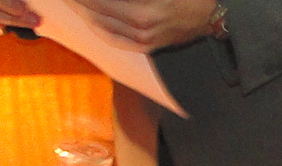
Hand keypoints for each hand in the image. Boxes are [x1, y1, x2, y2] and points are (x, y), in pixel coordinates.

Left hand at [67, 0, 217, 49]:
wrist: (211, 14)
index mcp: (143, 9)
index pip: (101, 1)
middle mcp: (141, 26)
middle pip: (96, 11)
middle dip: (77, 2)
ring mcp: (143, 39)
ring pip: (101, 25)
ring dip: (82, 12)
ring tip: (70, 3)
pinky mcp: (147, 46)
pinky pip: (114, 39)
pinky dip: (97, 27)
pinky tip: (88, 18)